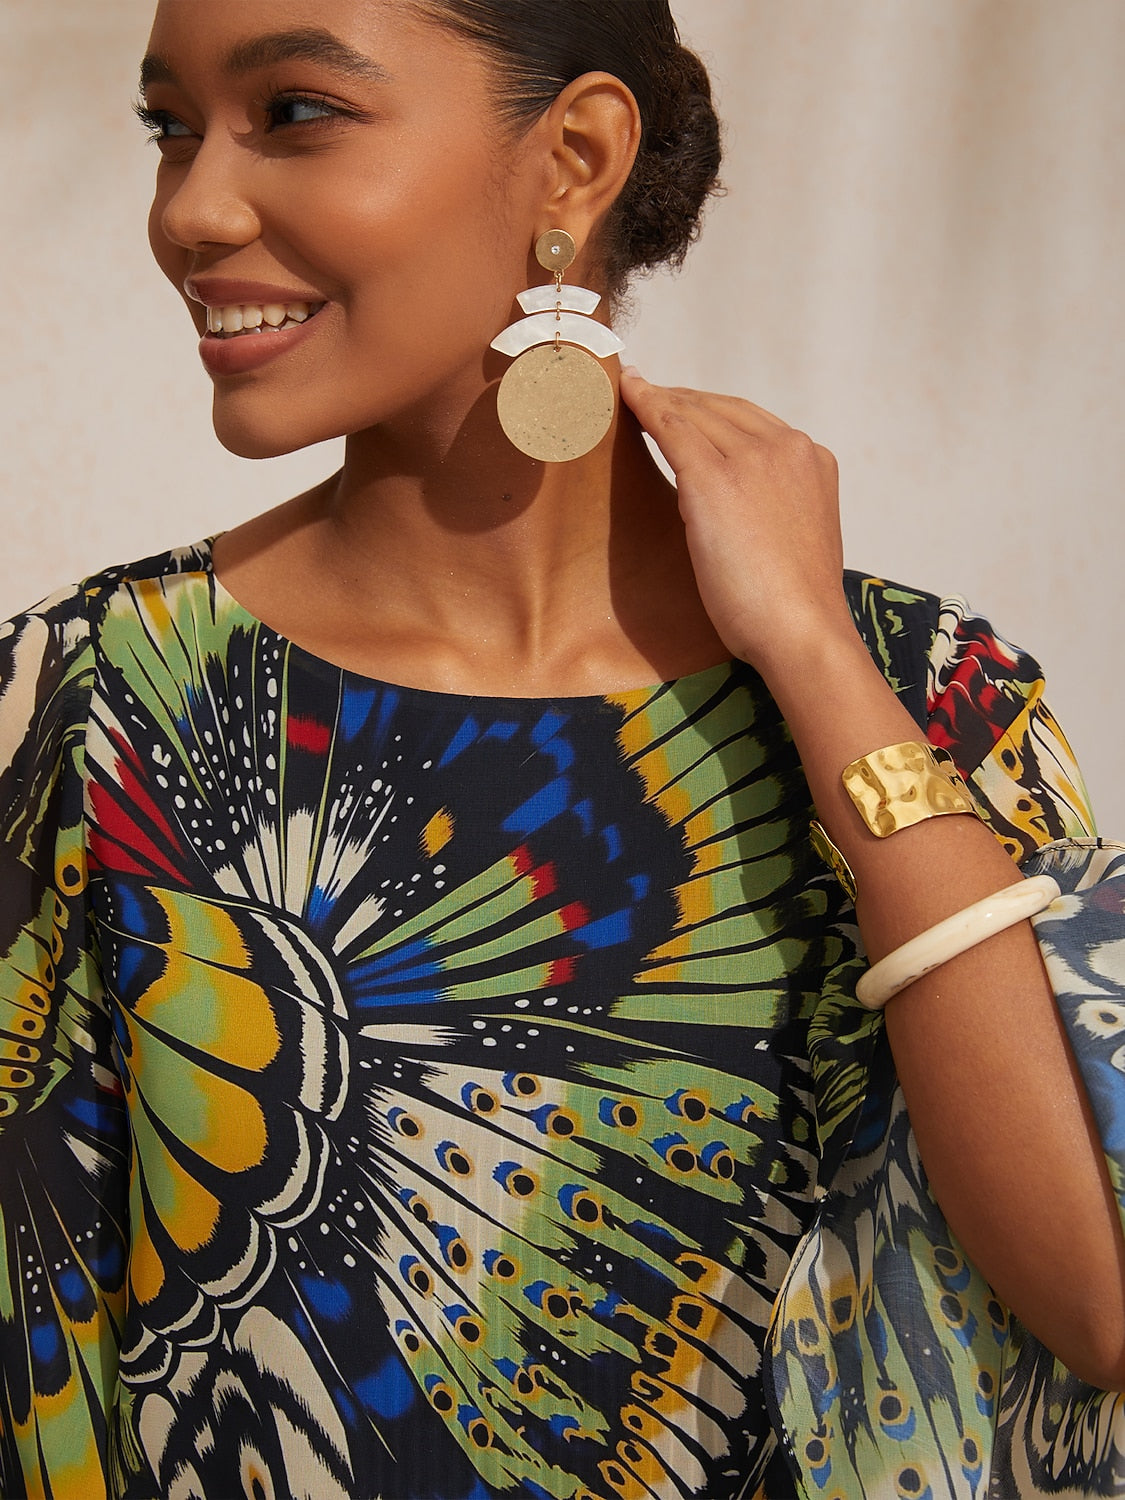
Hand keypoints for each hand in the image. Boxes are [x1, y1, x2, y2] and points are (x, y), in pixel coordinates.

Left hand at [619, 368, 853, 678]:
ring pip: (693, 413)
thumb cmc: (793, 608)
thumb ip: (771, 508)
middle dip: (679, 399)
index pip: (749, 421)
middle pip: (720, 409)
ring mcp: (754, 460)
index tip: (681, 404)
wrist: (801, 631)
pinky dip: (645, 404)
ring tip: (629, 391)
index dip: (708, 409)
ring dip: (657, 399)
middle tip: (644, 391)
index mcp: (812, 461)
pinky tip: (626, 393)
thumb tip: (734, 511)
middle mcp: (787, 448)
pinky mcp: (715, 480)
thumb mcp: (791, 538)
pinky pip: (670, 428)